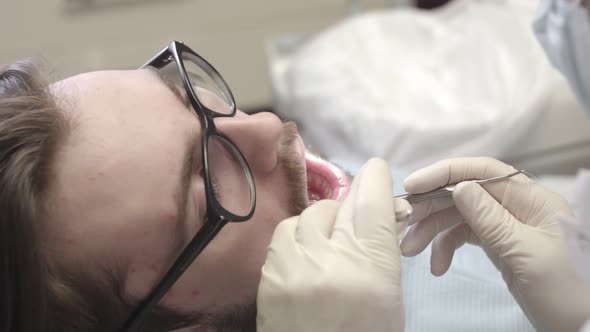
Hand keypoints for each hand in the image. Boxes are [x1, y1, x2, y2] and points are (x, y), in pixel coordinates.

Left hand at [256, 158, 407, 331]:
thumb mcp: (387, 295)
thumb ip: (381, 249)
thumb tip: (377, 208)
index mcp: (373, 270)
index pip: (373, 205)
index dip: (375, 180)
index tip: (375, 170)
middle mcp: (333, 262)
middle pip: (340, 205)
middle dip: (349, 207)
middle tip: (351, 227)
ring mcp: (296, 267)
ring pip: (309, 215)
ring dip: (320, 223)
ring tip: (325, 247)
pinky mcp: (269, 276)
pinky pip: (284, 234)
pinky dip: (296, 238)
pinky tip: (303, 257)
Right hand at [400, 157, 589, 331]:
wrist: (584, 325)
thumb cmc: (566, 289)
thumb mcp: (526, 254)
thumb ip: (491, 220)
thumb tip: (458, 187)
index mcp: (532, 199)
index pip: (483, 172)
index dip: (446, 173)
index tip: (413, 185)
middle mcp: (517, 206)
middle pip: (465, 193)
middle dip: (432, 206)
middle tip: (403, 221)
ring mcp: (507, 225)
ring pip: (460, 216)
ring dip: (433, 230)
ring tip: (411, 250)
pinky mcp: (499, 244)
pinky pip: (464, 236)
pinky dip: (446, 248)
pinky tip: (436, 266)